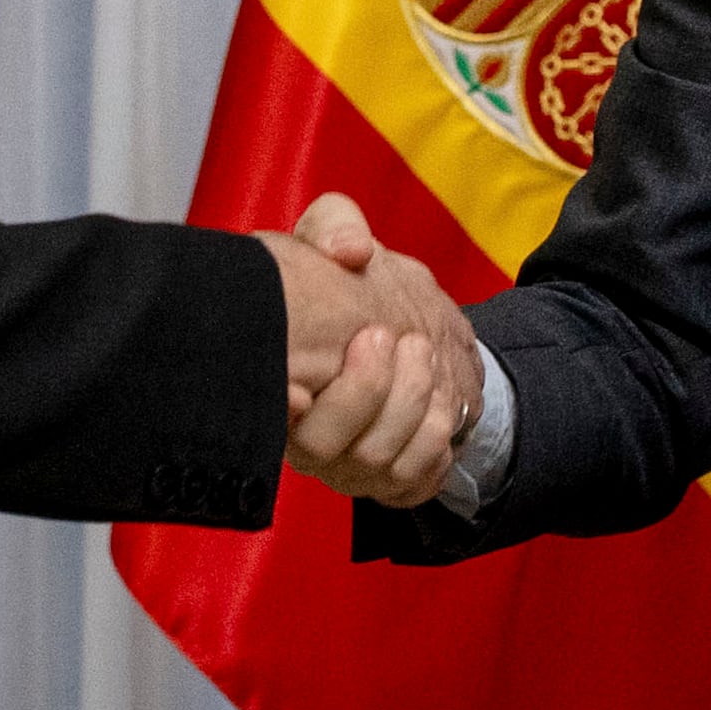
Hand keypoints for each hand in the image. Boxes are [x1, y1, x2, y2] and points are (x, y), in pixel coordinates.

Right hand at [257, 193, 484, 510]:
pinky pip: (413, 482)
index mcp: (277, 381)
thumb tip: (351, 251)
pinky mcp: (393, 480)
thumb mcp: (335, 239)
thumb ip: (333, 227)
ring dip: (408, 406)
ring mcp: (348, 464)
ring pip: (375, 464)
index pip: (267, 412)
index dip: (285, 407)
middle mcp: (304, 435)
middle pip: (323, 447)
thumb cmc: (355, 285)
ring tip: (424, 352)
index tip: (305, 386)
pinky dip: (435, 445)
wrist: (407, 323)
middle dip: (365, 391)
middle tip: (390, 336)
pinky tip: (443, 402)